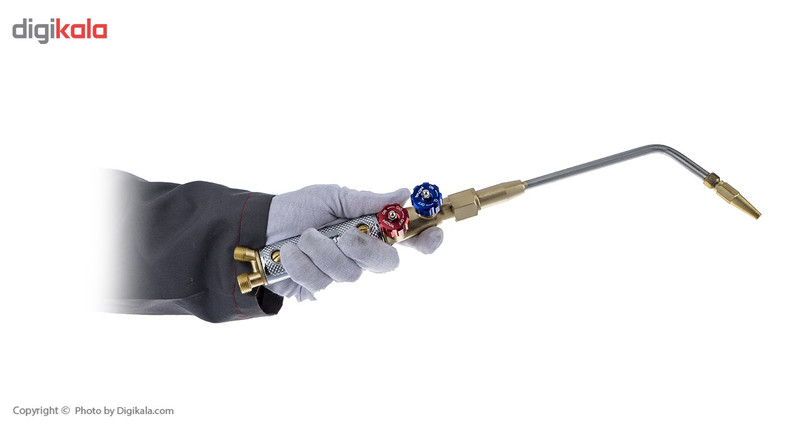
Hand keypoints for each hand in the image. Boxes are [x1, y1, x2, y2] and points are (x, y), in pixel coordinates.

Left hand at [266, 185, 443, 300]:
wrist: (260, 226)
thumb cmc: (299, 209)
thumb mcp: (333, 196)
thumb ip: (366, 201)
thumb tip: (403, 194)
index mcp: (371, 230)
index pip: (410, 240)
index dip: (426, 241)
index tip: (432, 236)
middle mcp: (361, 256)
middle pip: (386, 264)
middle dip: (366, 250)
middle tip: (345, 235)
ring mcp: (340, 275)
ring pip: (349, 274)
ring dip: (322, 251)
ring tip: (304, 236)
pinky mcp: (318, 289)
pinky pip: (319, 282)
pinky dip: (301, 263)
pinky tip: (289, 251)